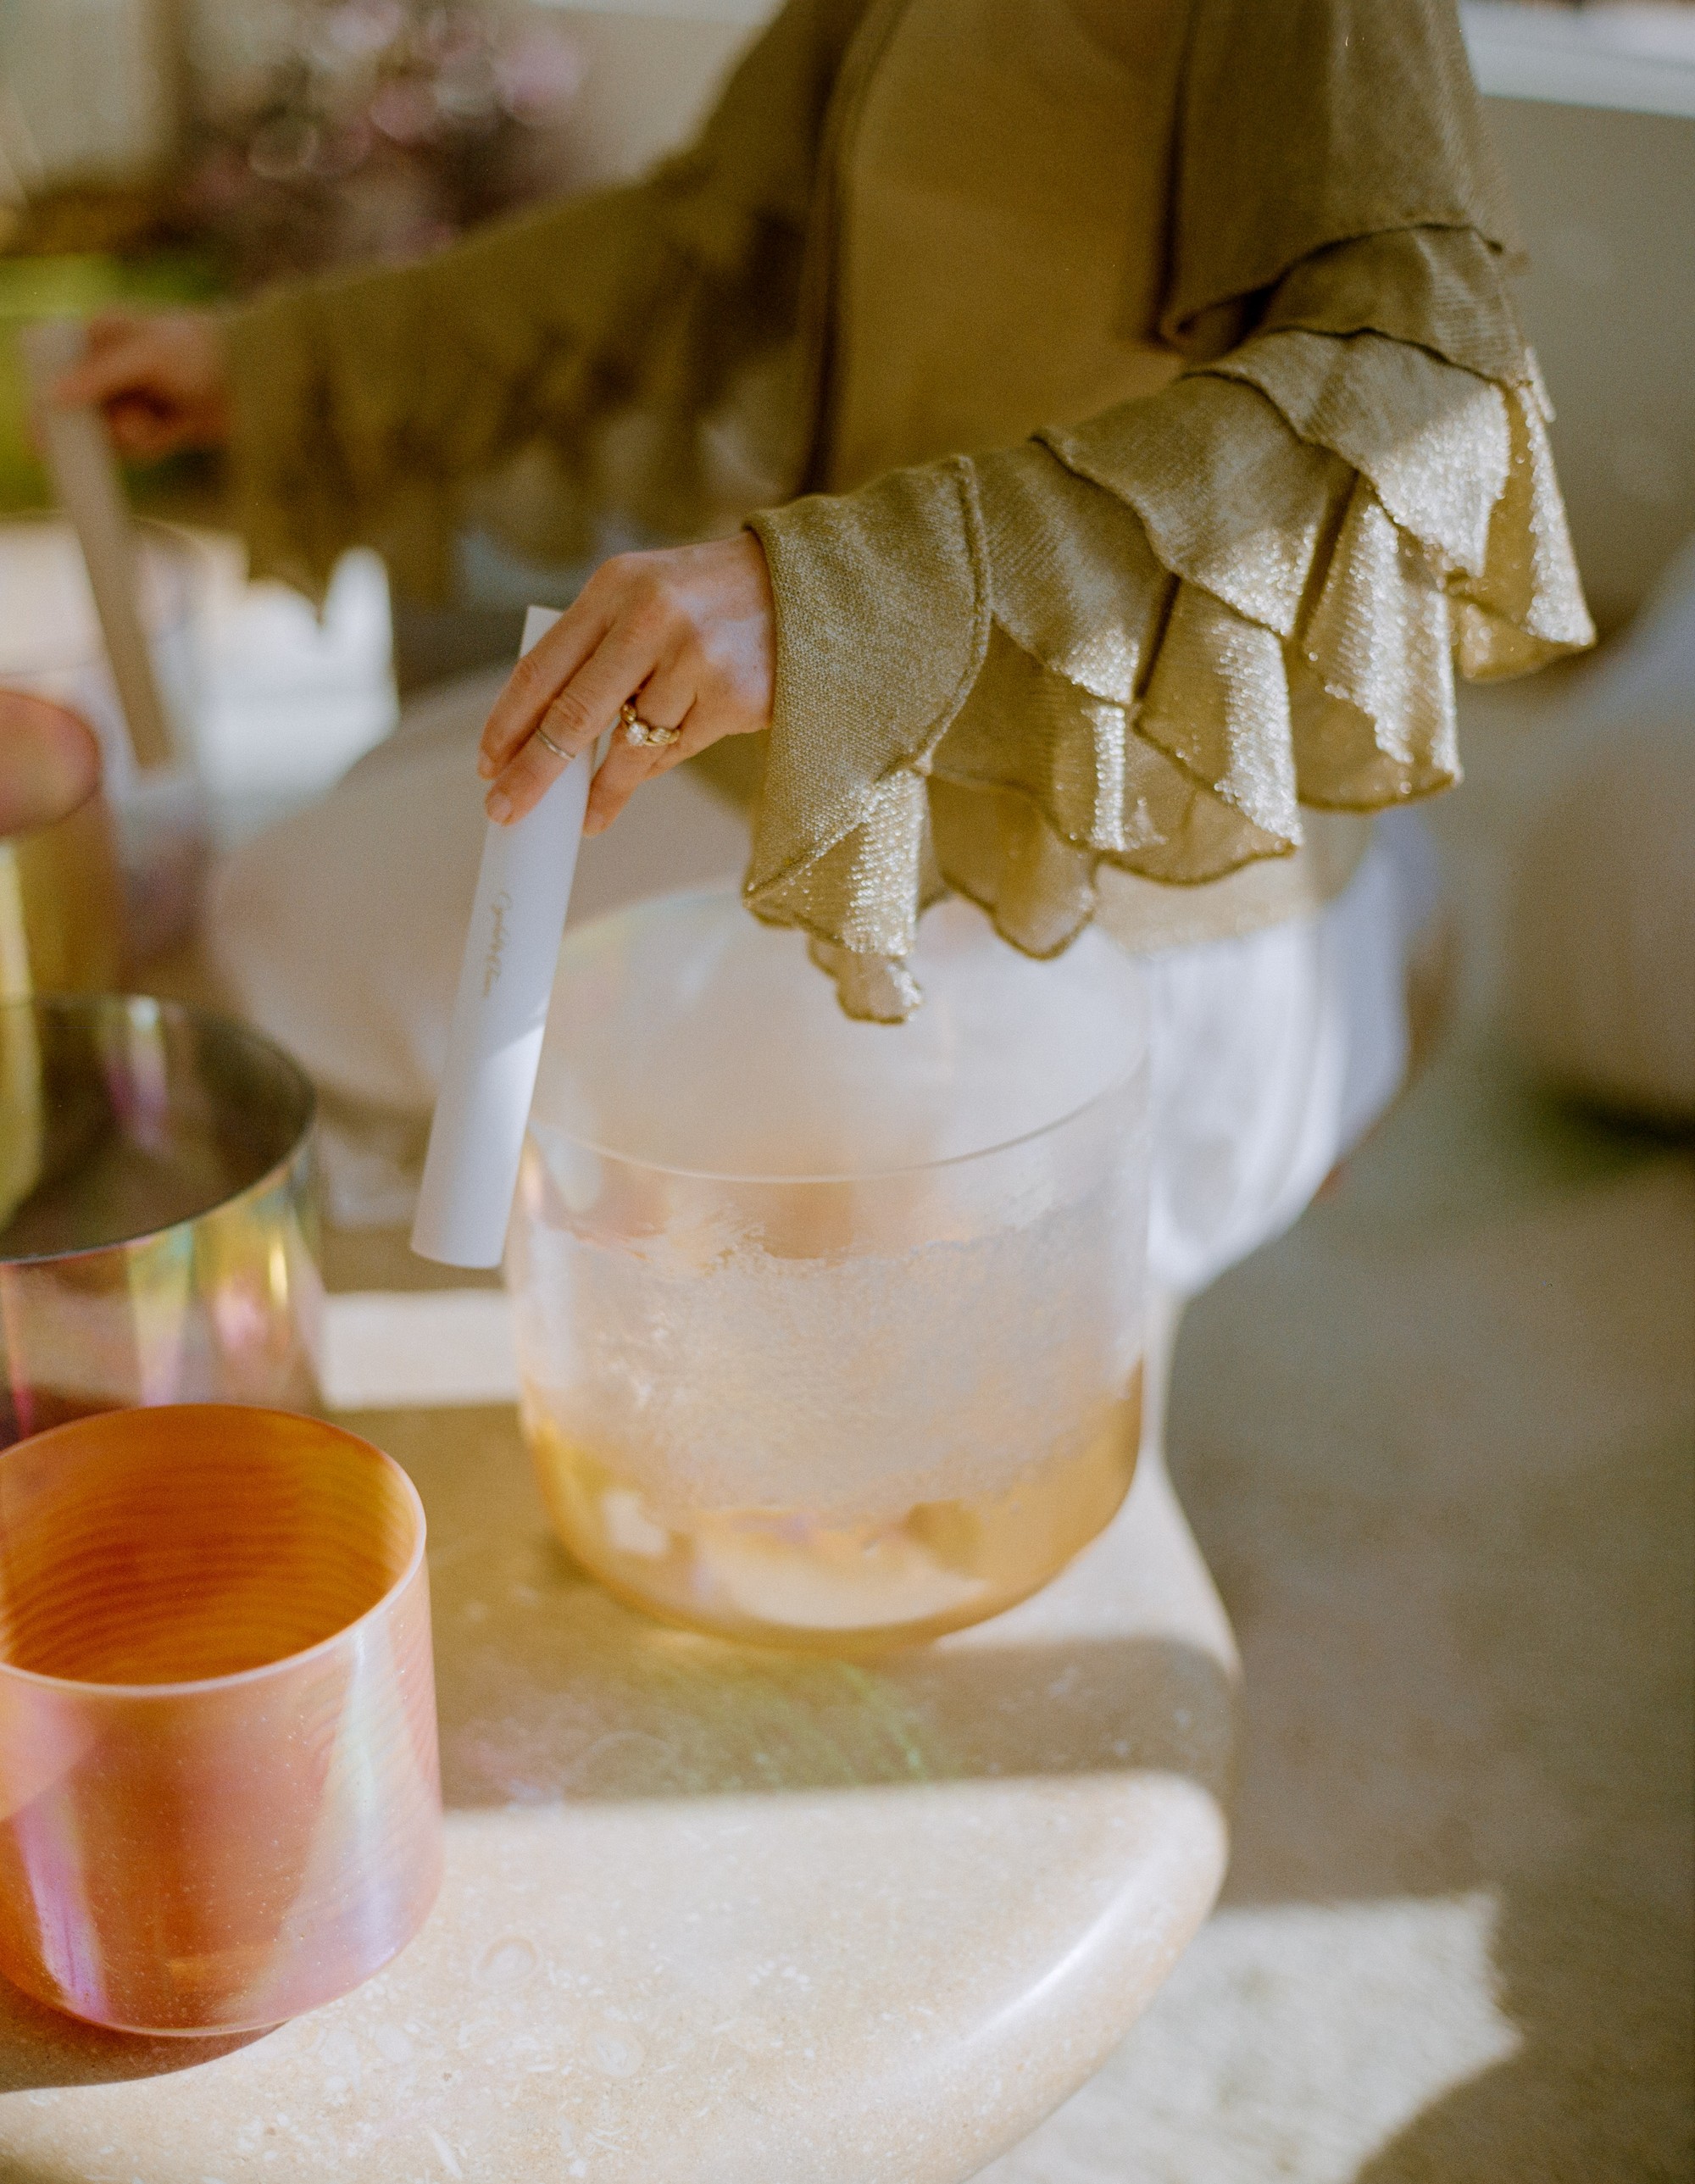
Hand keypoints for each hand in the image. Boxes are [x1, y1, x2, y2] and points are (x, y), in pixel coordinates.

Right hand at [48, 309, 229, 460]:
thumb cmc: (203, 351)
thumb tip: (51, 396)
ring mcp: (136, 396)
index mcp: (103, 333)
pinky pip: (138, 447)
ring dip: (132, 436)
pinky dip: (152, 446)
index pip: (61, 368)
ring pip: (111, 433)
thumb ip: (99, 376)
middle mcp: (115, 365)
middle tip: (129, 426)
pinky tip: (174, 430)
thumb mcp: (147, 358)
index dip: (55, 400)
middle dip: (104, 425)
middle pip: (84, 409)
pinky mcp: (158, 423)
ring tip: (156, 423)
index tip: (52, 431)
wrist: (260, 382)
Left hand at [478, 533, 774, 833]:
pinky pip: (675, 751)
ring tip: (583, 816)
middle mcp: (651, 618)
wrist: (808, 587)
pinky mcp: (735, 698)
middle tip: (504, 810)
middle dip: (533, 773)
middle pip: (571, 716)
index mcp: (615, 587)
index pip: (542, 665)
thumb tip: (545, 735)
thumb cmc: (708, 599)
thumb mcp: (645, 594)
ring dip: (600, 789)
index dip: (507, 722)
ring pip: (628, 745)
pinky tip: (643, 775)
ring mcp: (696, 659)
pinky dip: (654, 768)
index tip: (487, 763)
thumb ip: (597, 647)